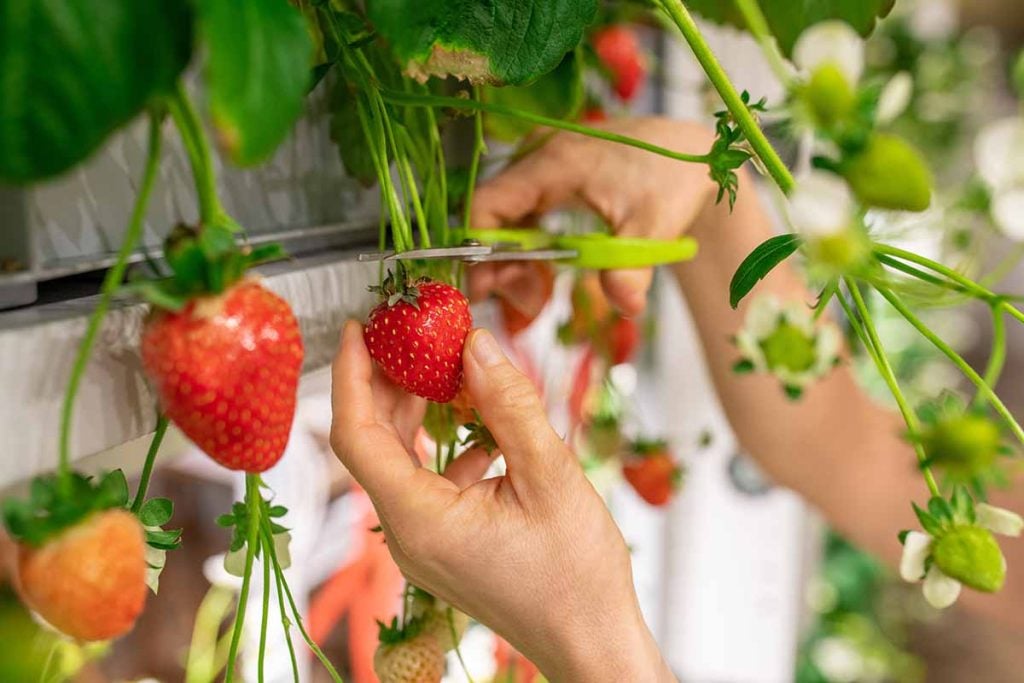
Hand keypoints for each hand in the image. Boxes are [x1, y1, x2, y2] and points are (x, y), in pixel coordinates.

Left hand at [331, 321, 672, 681]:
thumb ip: (509, 405)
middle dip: (387, 383)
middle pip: (374, 444)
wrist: (593, 642)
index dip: (351, 375)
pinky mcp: (445, 544)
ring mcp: (424, 543)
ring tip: (444, 365)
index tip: (357, 328)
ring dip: (417, 411)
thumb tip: (475, 344)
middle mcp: (409, 534)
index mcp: (420, 521)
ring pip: (401, 461)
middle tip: (408, 333)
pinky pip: (428, 482)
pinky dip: (445, 443)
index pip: (357, 436)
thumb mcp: (551, 476)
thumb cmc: (577, 575)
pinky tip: (482, 423)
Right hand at [469, 117, 716, 316]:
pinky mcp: (550, 175)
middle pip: (492, 214)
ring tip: (537, 297)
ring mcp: (542, 163)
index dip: (478, 250)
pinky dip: (526, 246)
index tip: (486, 291)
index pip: (488, 204)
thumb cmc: (674, 179)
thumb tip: (625, 305)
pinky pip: (521, 213)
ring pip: (505, 217)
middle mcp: (539, 156)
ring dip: (513, 259)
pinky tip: (543, 273)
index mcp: (554, 163)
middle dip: (498, 264)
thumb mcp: (654, 227)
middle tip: (526, 304)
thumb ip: (632, 268)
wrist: (693, 156)